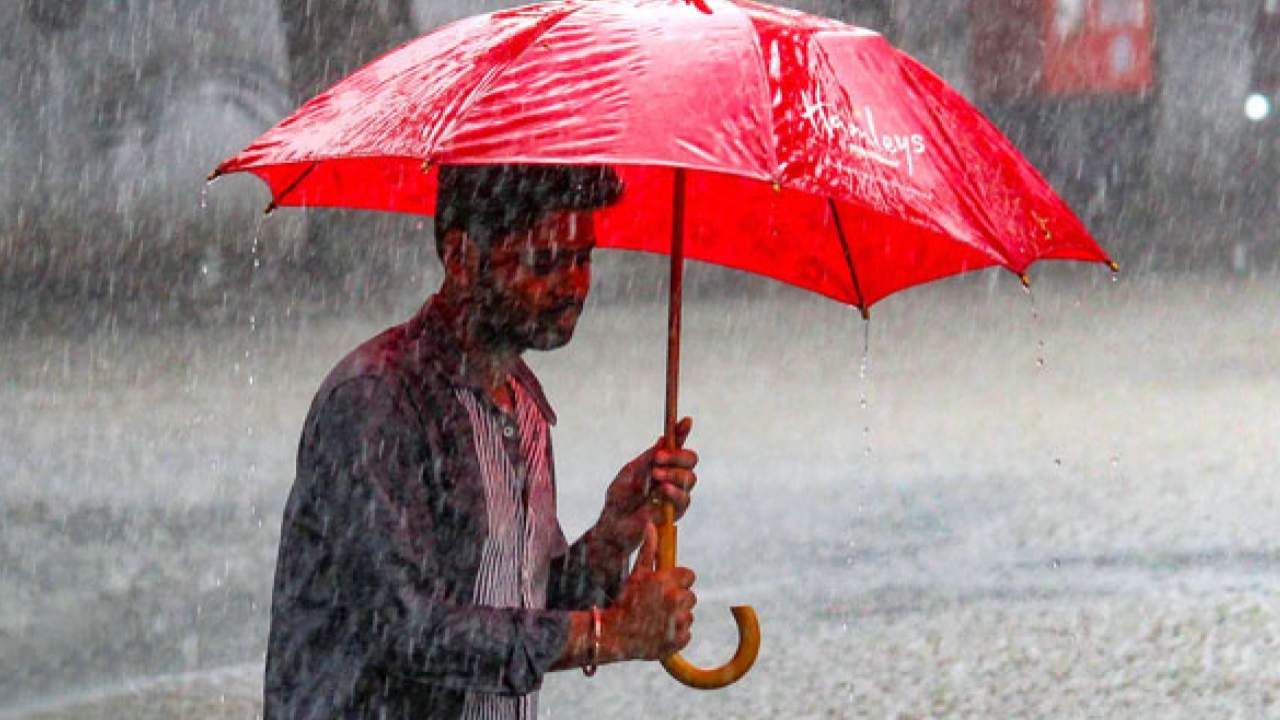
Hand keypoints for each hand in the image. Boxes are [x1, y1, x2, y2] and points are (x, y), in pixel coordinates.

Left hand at [594, 418, 697, 556]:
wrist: (614, 522)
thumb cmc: (620, 495)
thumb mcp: (631, 471)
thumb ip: (648, 458)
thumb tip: (664, 439)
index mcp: (662, 462)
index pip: (677, 444)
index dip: (683, 432)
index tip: (686, 421)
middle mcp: (673, 475)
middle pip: (691, 459)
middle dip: (678, 456)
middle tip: (659, 458)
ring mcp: (677, 492)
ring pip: (690, 478)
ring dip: (673, 474)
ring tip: (655, 475)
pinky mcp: (676, 511)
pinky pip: (684, 499)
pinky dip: (674, 492)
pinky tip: (662, 490)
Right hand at [603, 523, 695, 660]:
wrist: (613, 636)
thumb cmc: (624, 602)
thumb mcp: (636, 574)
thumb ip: (648, 550)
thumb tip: (651, 525)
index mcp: (666, 581)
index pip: (689, 575)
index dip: (678, 581)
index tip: (667, 586)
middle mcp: (675, 600)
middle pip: (690, 596)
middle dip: (678, 599)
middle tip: (658, 605)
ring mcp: (678, 622)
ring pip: (688, 615)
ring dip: (677, 617)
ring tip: (656, 620)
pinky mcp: (679, 640)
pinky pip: (686, 633)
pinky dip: (675, 634)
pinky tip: (659, 632)